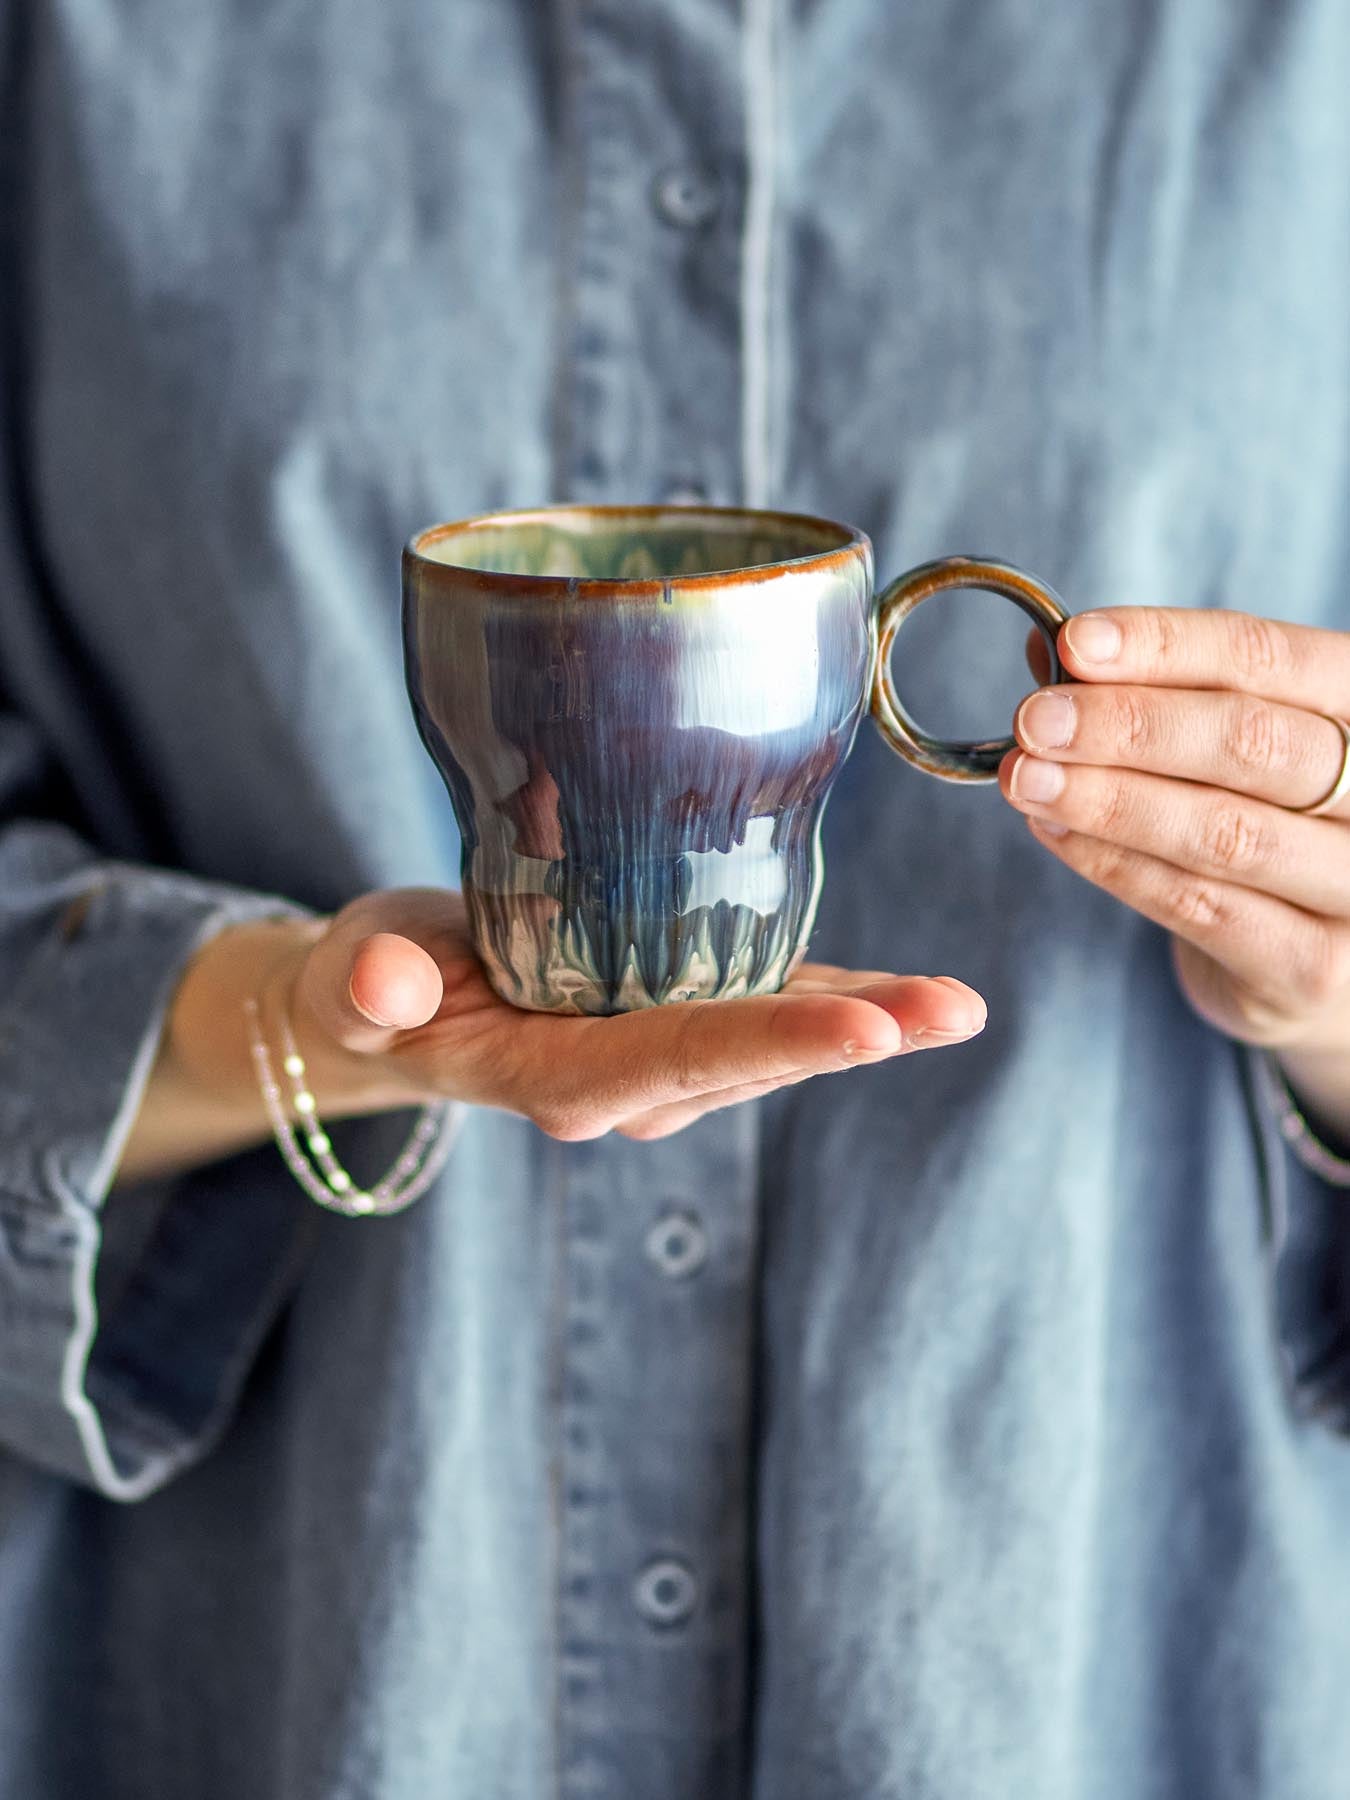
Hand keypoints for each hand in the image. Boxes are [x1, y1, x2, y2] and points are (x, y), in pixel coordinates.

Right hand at [290, 889, 986, 1141]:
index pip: (668, 1061)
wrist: (399, 1001)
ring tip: (958, 1003)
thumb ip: (366, 987)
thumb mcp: (351, 977)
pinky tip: (916, 993)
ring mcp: (659, 1061)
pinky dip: (843, 1000)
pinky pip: (769, 1013)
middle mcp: (624, 1086)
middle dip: (853, 1036)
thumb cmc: (373, 983)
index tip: (862, 1028)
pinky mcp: (680, 1021)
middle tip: (951, 1011)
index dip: (765, 1043)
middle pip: (747, 1060)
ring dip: (869, 1023)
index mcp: (554, 1079)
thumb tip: (387, 989)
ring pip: (773, 1044)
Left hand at [998, 606, 1349, 1126]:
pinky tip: (1055, 832)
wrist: (1328, 963)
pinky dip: (1115, 864)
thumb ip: (1156, 695)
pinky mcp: (1315, 969)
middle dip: (1127, 725)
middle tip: (1035, 720)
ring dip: (1108, 800)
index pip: (1271, 658)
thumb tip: (1045, 650)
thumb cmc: (1272, 822)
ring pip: (1224, 831)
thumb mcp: (1237, 745)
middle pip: (1253, 742)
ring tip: (1027, 778)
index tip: (1076, 642)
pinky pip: (1198, 906)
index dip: (1168, 646)